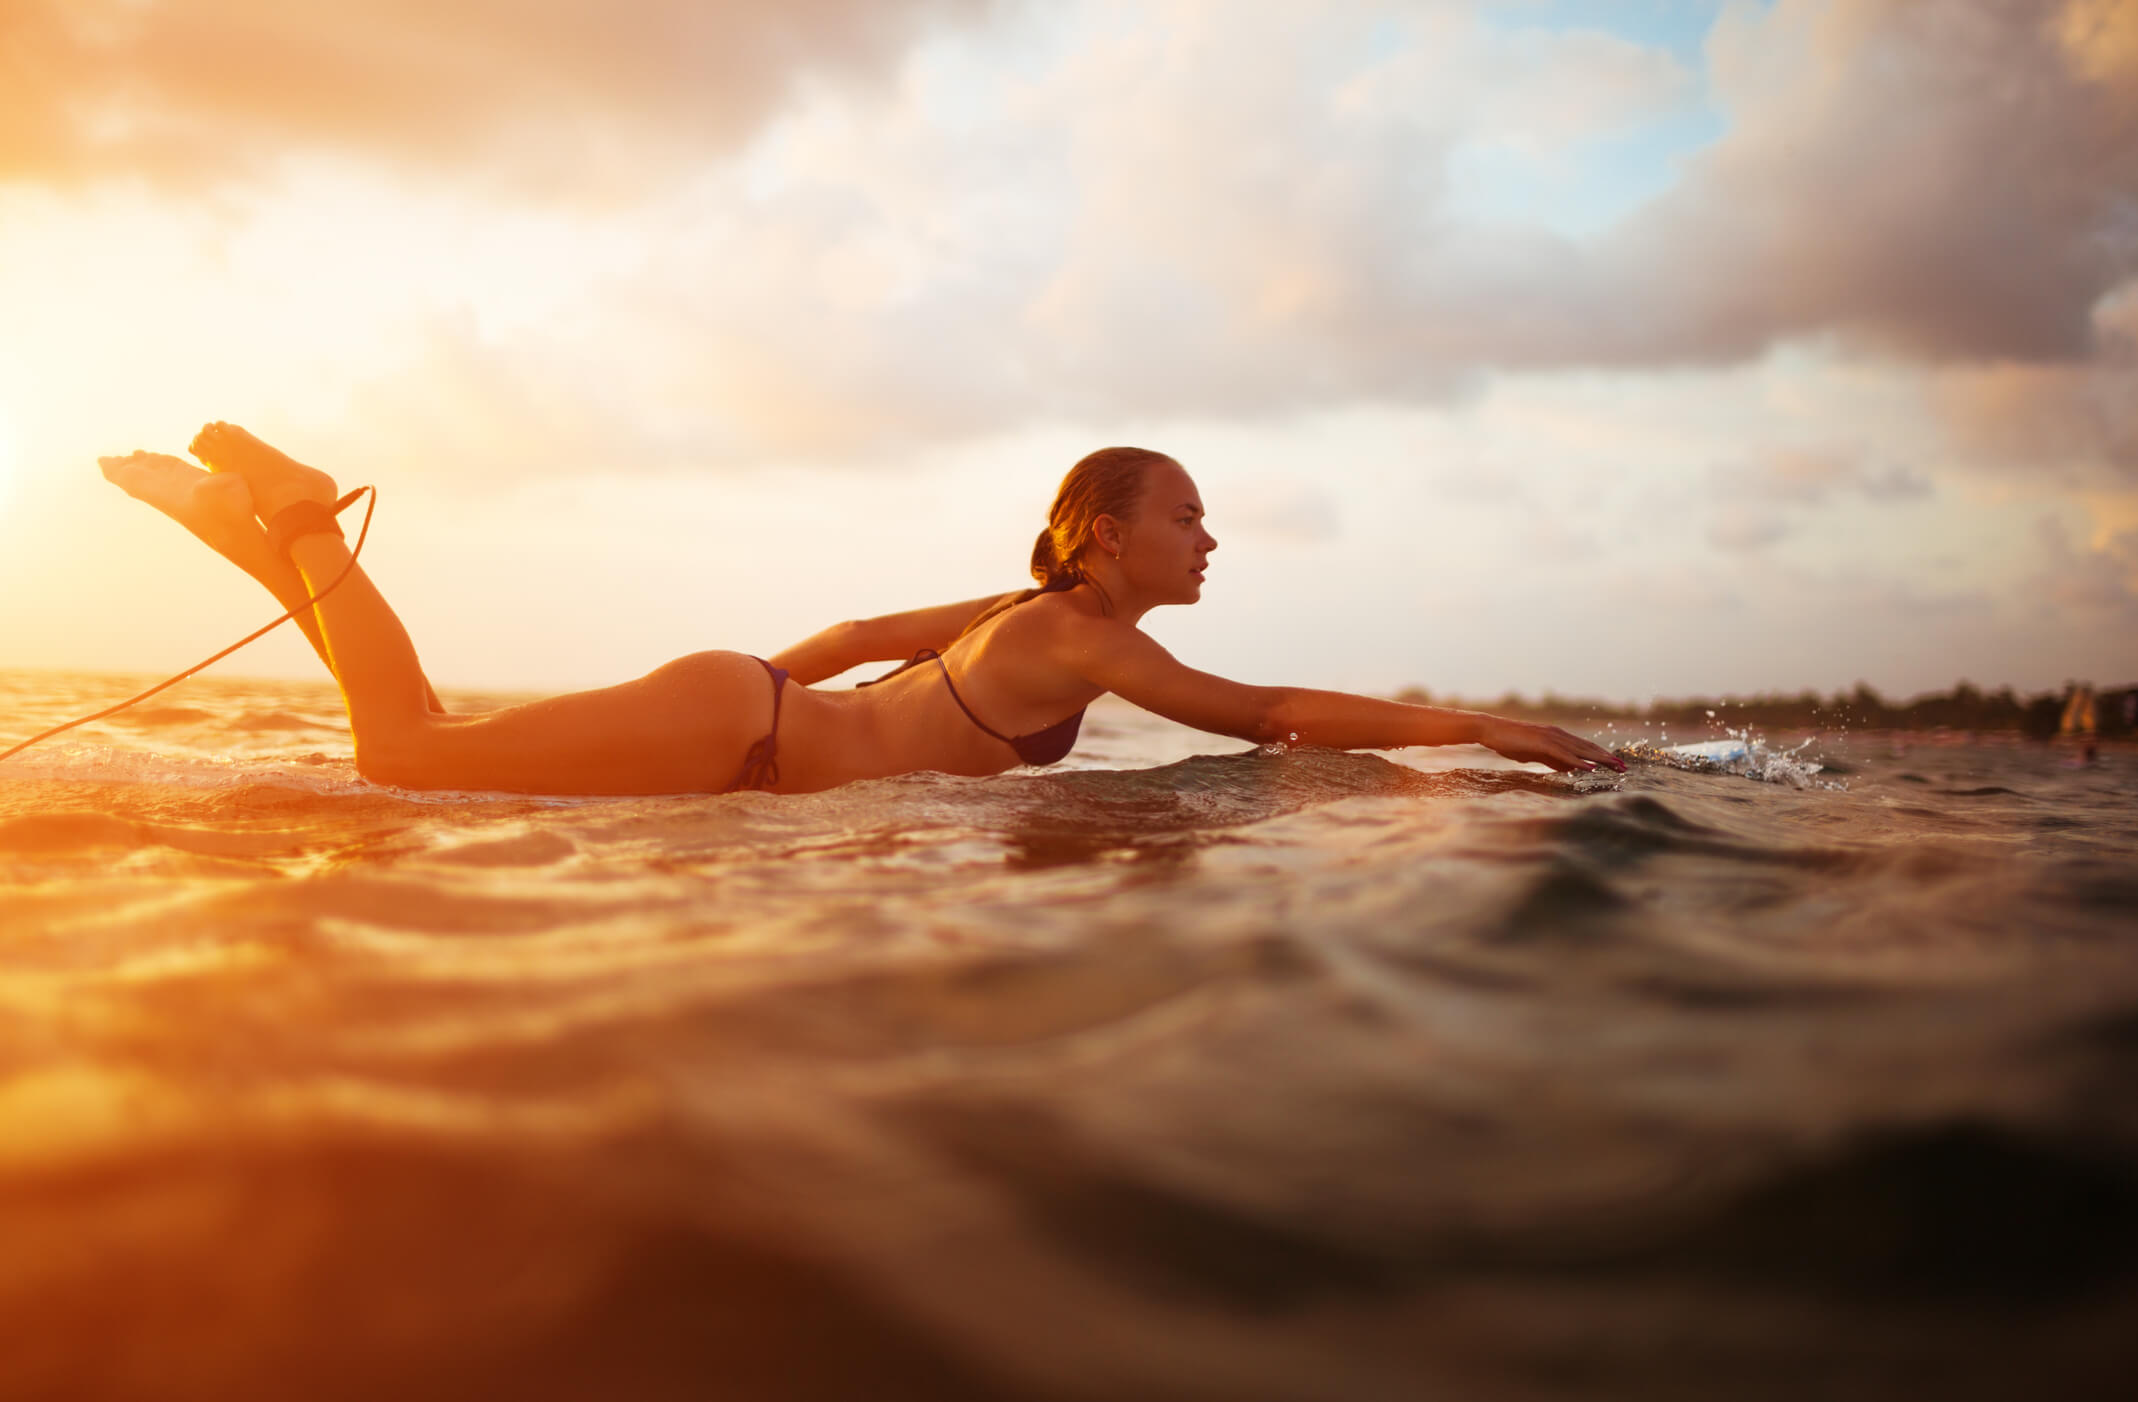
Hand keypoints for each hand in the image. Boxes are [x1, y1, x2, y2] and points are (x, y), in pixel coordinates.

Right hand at [1479, 717, 1626, 773]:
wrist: (1491, 730)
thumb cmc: (1510, 742)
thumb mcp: (1535, 754)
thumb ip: (1553, 760)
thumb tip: (1569, 768)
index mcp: (1558, 737)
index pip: (1585, 747)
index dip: (1602, 756)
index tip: (1616, 765)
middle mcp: (1558, 734)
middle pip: (1588, 747)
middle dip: (1608, 758)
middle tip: (1625, 767)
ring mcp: (1551, 737)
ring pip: (1580, 749)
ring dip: (1599, 759)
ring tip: (1615, 767)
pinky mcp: (1542, 742)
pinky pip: (1563, 753)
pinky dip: (1578, 761)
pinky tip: (1590, 768)